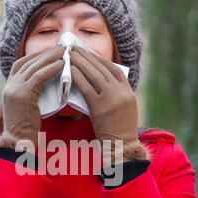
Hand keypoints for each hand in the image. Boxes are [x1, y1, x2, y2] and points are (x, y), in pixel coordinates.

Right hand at [0, 45, 65, 151]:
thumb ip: (31, 95)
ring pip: (34, 66)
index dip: (36, 56)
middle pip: (28, 61)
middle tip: (61, 48)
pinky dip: (51, 68)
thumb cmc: (26, 130)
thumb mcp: (26, 108)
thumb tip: (46, 85)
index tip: (50, 53)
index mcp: (8, 88)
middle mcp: (9, 86)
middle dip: (45, 53)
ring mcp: (14, 89)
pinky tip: (62, 65)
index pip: (21, 64)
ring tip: (65, 52)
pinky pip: (39, 76)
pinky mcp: (23, 94)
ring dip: (51, 57)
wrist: (18, 143)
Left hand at [70, 45, 147, 164]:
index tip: (89, 54)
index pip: (115, 70)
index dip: (101, 60)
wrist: (122, 148)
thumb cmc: (119, 133)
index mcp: (129, 92)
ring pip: (95, 75)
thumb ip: (114, 96)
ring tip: (69, 55)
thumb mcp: (123, 111)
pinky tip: (70, 71)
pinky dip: (78, 77)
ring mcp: (112, 99)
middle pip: (103, 68)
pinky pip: (87, 87)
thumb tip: (99, 85)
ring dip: (81, 63)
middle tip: (75, 48)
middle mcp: (122, 93)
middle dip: (87, 57)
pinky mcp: (101, 107)